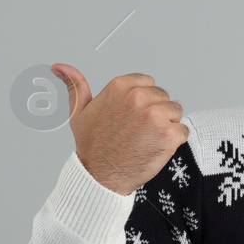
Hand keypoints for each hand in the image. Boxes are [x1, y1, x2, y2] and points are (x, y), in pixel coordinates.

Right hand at [51, 64, 187, 195]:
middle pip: (164, 98)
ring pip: (175, 113)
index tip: (132, 117)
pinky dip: (174, 142)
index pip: (149, 84)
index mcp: (120, 86)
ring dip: (166, 126)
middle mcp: (138, 97)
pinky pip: (183, 131)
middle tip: (138, 132)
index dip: (143, 102)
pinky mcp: (168, 134)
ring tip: (146, 139)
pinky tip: (155, 148)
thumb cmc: (92, 146)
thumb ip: (75, 86)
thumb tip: (60, 67)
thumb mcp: (79, 112)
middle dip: (155, 113)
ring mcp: (155, 116)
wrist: (101, 176)